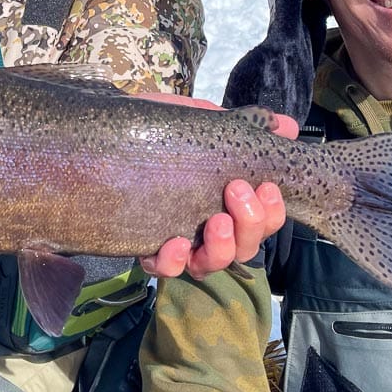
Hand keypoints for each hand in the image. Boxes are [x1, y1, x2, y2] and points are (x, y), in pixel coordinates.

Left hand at [137, 93, 293, 278]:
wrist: (105, 141)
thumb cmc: (159, 134)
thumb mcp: (197, 122)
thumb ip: (238, 124)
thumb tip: (286, 126)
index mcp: (227, 203)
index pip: (264, 220)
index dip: (272, 211)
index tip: (267, 186)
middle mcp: (209, 230)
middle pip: (245, 247)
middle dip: (250, 222)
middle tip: (236, 190)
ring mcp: (182, 244)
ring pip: (212, 264)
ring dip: (222, 247)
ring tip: (216, 222)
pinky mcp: (149, 250)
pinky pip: (167, 269)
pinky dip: (174, 261)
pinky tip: (173, 243)